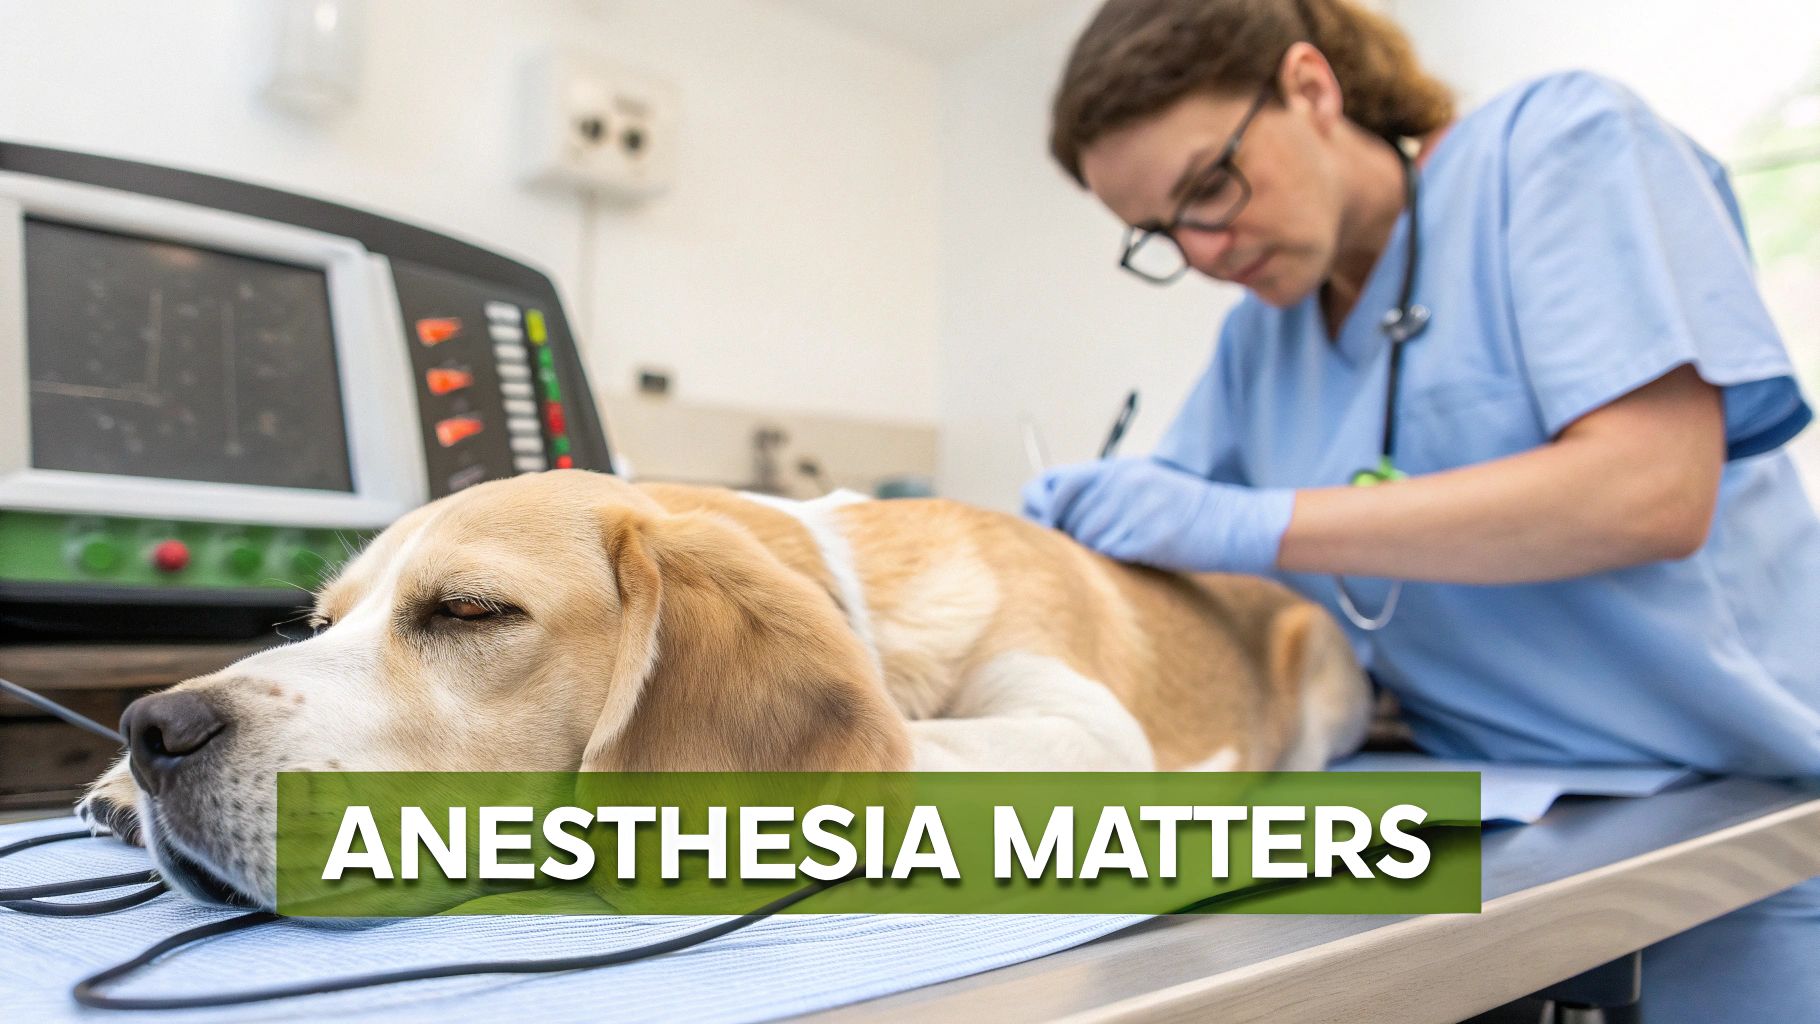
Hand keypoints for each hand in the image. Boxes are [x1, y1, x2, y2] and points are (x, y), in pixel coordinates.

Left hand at [1020, 458, 1294, 573]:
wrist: (1234, 523)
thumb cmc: (1187, 512)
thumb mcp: (1145, 488)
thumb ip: (1106, 494)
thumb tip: (1061, 514)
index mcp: (1119, 471)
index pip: (1057, 483)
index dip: (1039, 504)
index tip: (1038, 522)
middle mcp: (1122, 485)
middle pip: (1064, 510)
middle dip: (1057, 531)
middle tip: (1059, 550)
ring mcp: (1134, 509)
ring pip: (1083, 535)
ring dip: (1084, 550)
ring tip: (1098, 559)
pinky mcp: (1146, 536)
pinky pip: (1107, 551)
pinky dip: (1105, 562)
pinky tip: (1118, 565)